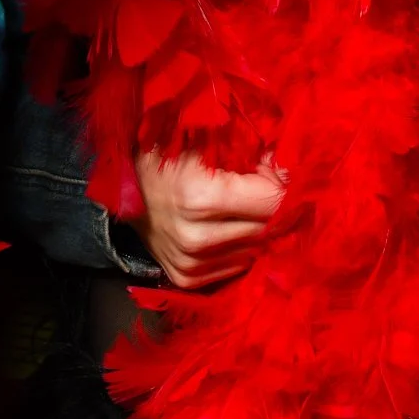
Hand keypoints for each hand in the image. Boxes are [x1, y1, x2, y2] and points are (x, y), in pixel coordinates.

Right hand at [129, 146, 286, 289]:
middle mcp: (195, 237)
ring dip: (259, 228)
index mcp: (199, 197)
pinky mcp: (186, 278)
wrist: (123, 184)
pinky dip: (240, 246)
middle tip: (268, 185)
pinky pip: (236, 266)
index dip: (282, 182)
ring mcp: (189, 263)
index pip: (272, 200)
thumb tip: (295, 169)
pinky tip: (230, 226)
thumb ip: (255, 152)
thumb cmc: (167, 152)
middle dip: (275, 206)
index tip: (280, 170)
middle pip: (268, 227)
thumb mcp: (209, 140)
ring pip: (256, 249)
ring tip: (246, 205)